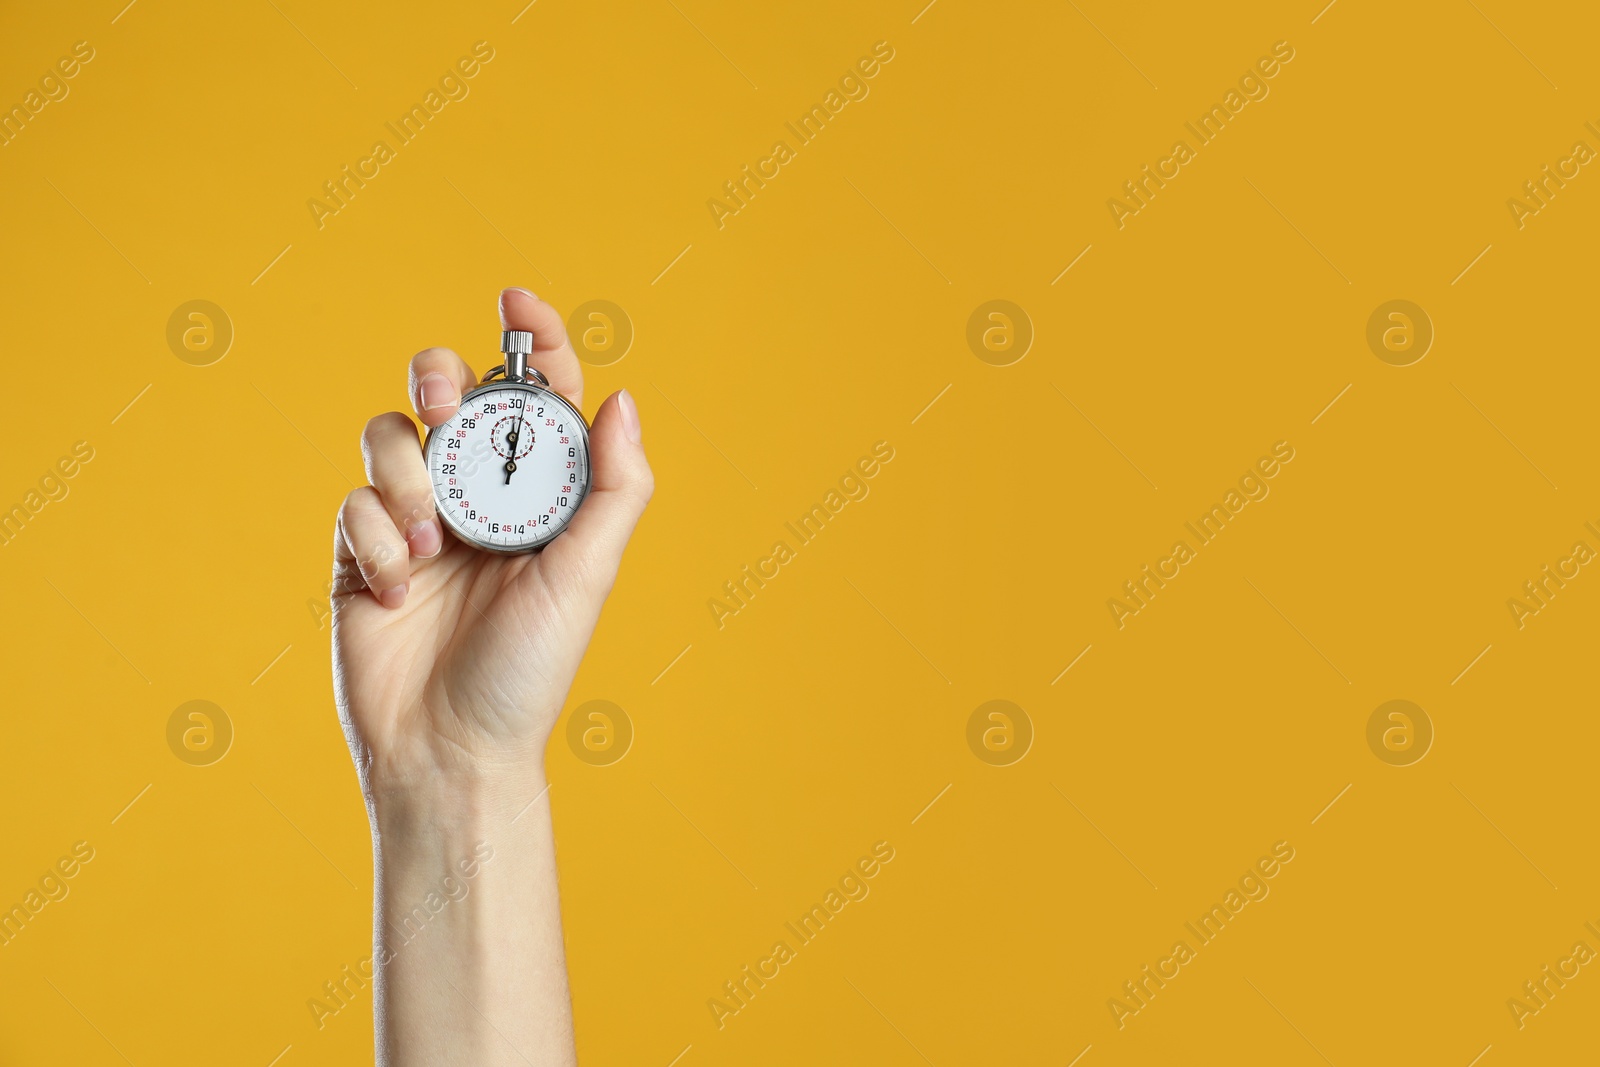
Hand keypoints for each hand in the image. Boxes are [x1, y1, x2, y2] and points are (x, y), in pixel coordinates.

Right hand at [331, 288, 652, 798]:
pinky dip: (375, 539)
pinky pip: (354, 503)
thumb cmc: (529, 670)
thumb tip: (622, 398)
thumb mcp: (587, 577)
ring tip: (428, 543)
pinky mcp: (362, 552)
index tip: (517, 298)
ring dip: (405, 475)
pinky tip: (394, 592)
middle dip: (438, 375)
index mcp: (540, 494)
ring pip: (391, 436)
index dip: (533, 339)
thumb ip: (611, 488)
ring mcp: (417, 520)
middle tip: (441, 396)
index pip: (537, 397)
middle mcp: (479, 496)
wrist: (450, 750)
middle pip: (448, 393)